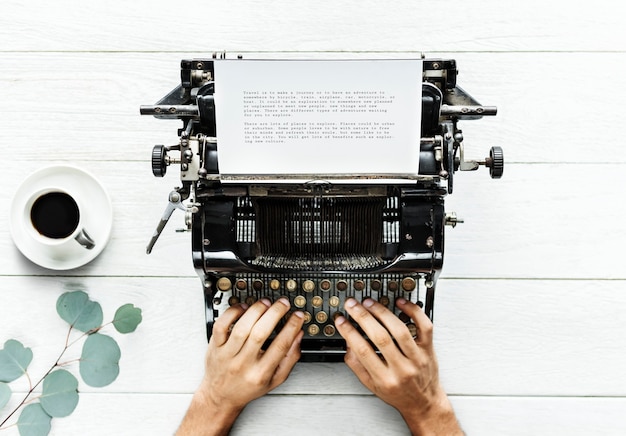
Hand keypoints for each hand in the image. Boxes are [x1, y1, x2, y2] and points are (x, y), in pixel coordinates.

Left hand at [177, 298, 303, 435]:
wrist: (220, 396)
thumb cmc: (248, 387)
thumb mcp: (275, 380)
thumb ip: (290, 358)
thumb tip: (298, 335)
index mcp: (261, 373)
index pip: (280, 346)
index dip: (291, 327)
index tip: (297, 315)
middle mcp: (243, 364)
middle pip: (260, 334)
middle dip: (275, 314)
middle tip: (283, 304)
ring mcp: (227, 355)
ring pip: (241, 328)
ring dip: (256, 311)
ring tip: (266, 303)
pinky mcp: (215, 347)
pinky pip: (221, 326)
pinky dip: (232, 313)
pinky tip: (243, 308)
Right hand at [335, 297, 461, 434]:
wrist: (424, 403)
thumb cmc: (398, 394)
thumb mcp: (371, 386)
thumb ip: (357, 365)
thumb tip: (348, 341)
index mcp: (385, 379)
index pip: (363, 351)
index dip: (349, 332)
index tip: (341, 320)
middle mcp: (402, 368)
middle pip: (381, 337)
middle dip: (363, 317)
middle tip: (352, 305)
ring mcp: (417, 358)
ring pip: (400, 330)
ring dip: (382, 313)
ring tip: (369, 303)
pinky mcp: (429, 349)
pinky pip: (424, 326)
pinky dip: (413, 311)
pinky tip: (400, 303)